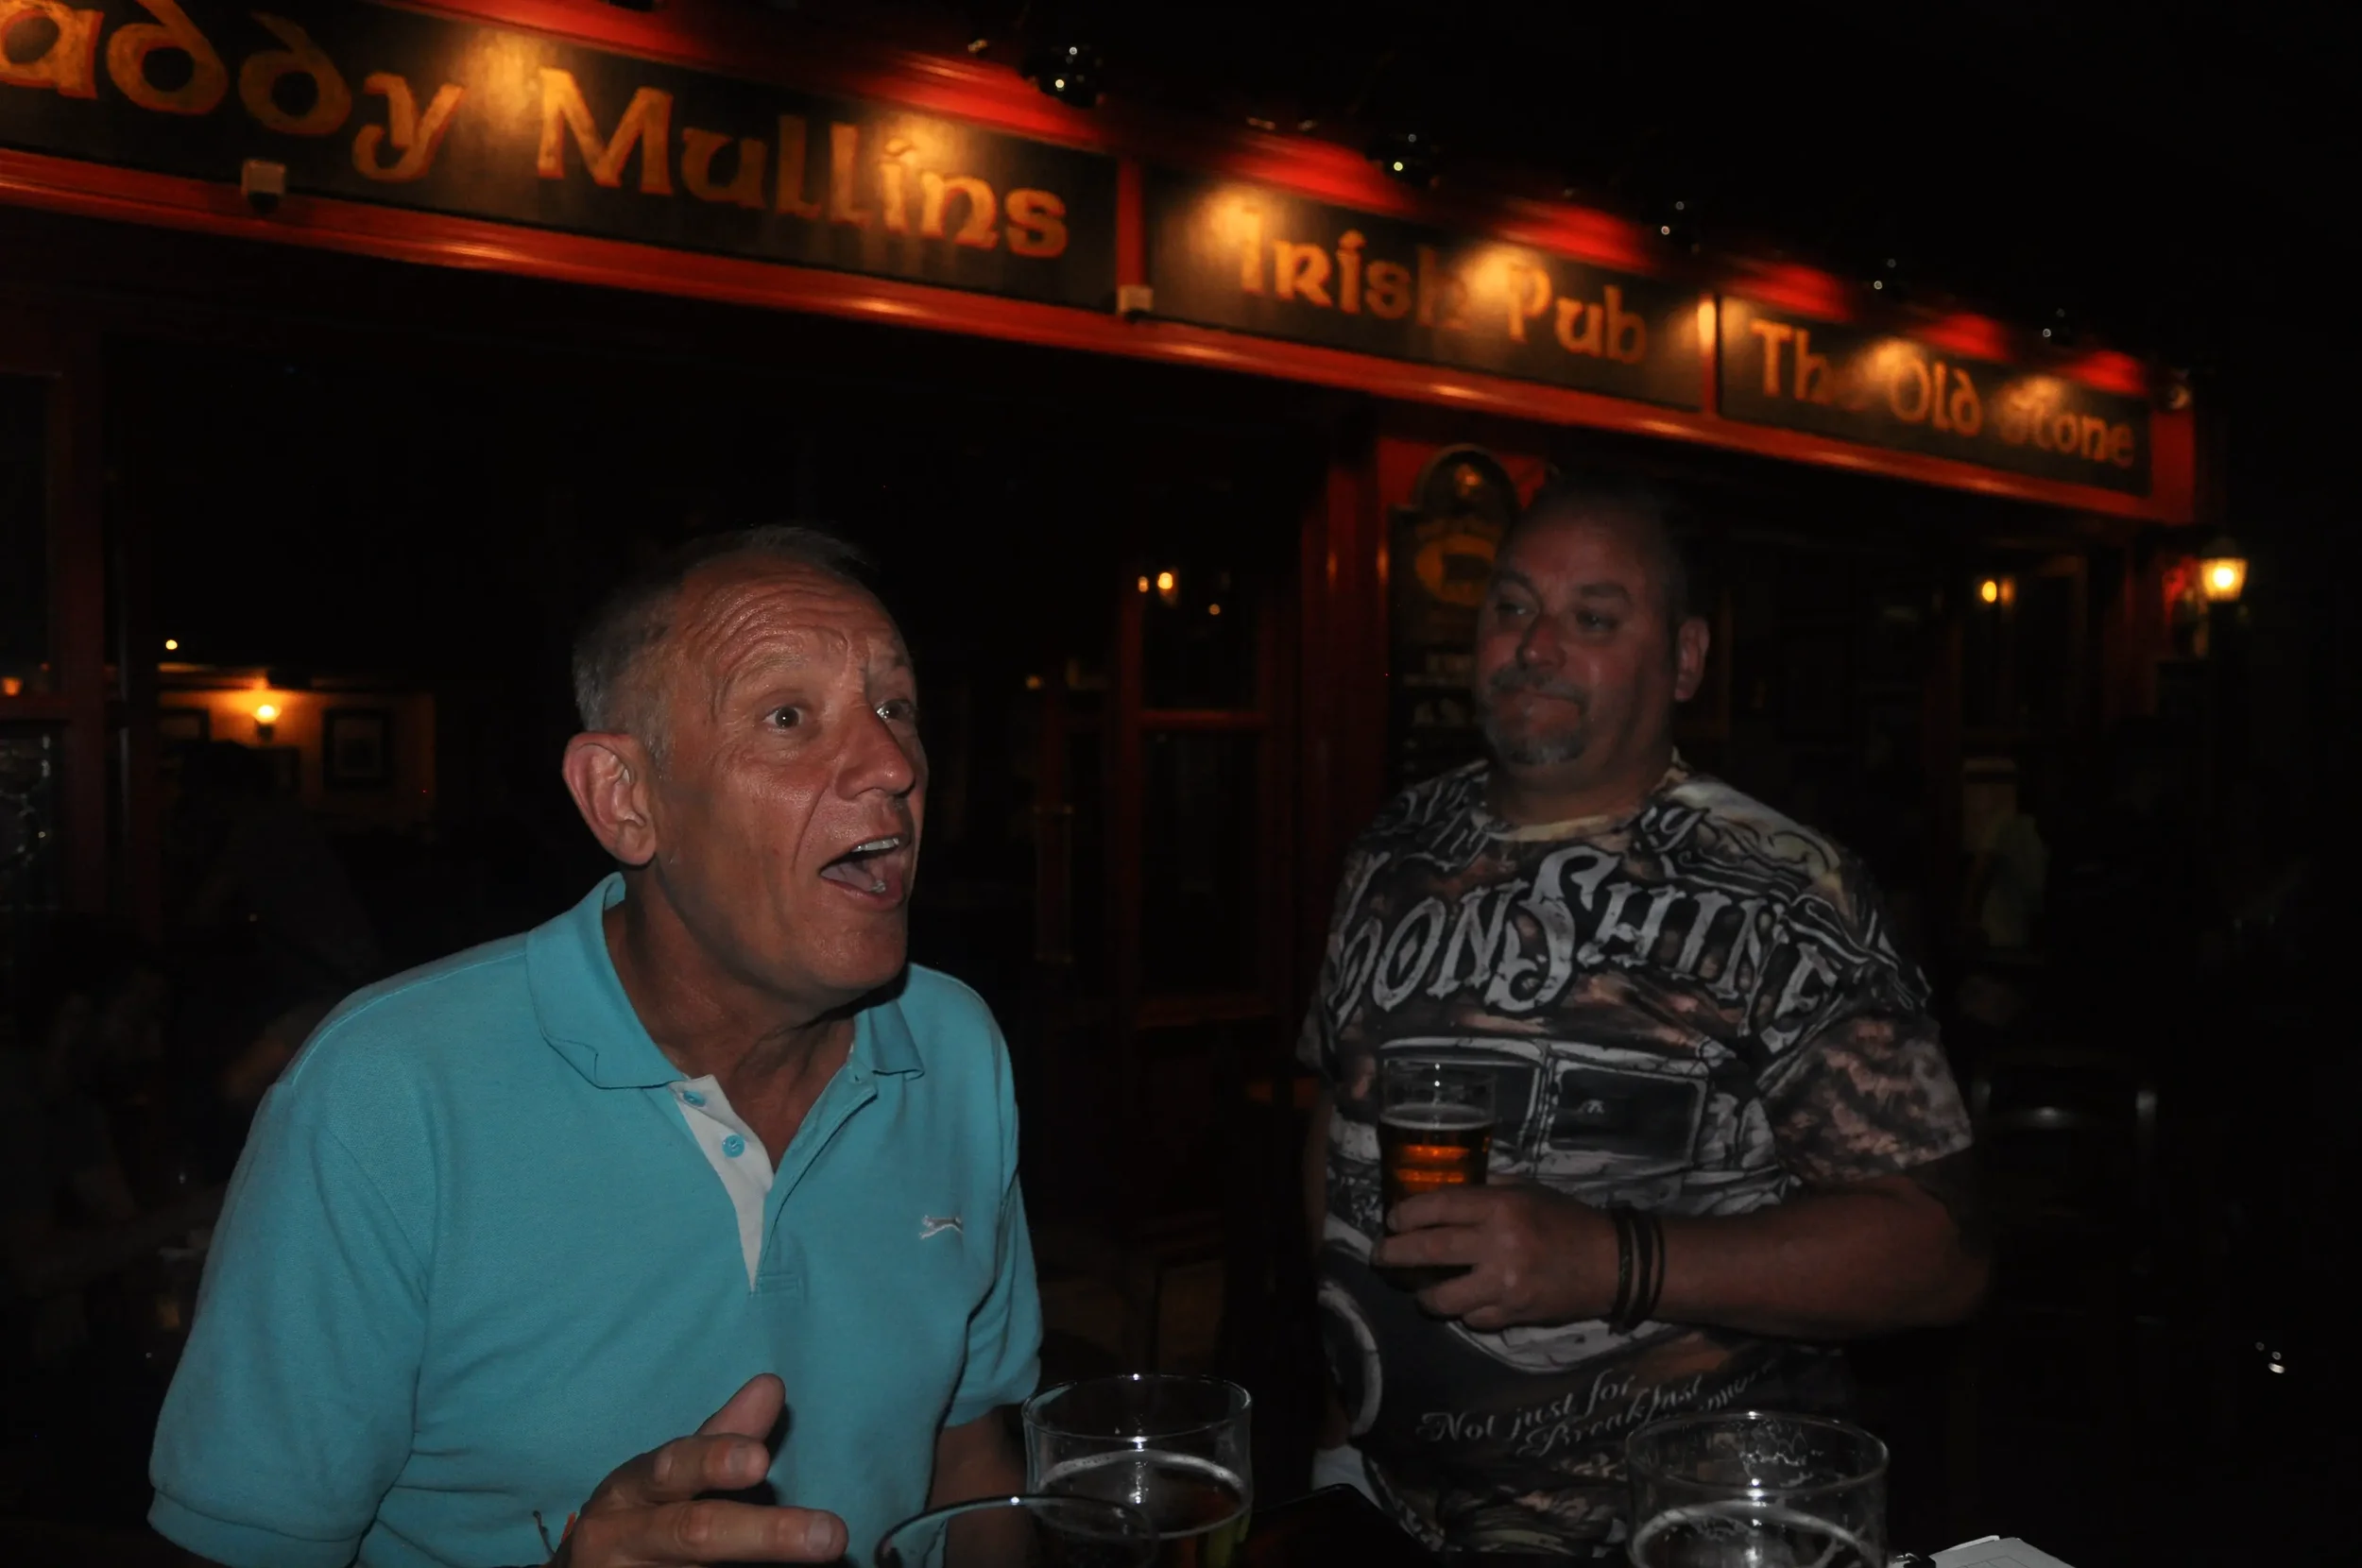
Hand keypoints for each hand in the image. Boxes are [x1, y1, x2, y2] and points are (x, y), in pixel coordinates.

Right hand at [551, 1375, 847, 1566]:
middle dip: (767, 1535)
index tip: (760, 1460)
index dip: (714, 1461)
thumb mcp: (666, 1476)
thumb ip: (720, 1439)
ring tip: (826, 1555)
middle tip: (831, 1536)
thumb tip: (772, 1385)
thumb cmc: (639, 1515)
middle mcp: (622, 1538)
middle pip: (696, 1533)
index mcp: (630, 1490)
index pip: (673, 1469)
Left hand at [1368, 1182, 1619, 1330]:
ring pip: (1442, 1298)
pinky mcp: (1514, 1314)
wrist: (1611, 1263)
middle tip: (1381, 1256)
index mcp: (1500, 1207)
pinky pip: (1472, 1319)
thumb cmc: (1567, 1219)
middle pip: (1428, 1251)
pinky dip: (1464, 1311)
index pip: (1437, 1207)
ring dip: (1424, 1294)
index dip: (1405, 1215)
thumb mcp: (1528, 1190)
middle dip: (1395, 1254)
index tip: (1392, 1220)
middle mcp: (1498, 1245)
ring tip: (1420, 1289)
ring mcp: (1504, 1285)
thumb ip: (1486, 1191)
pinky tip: (1463, 1302)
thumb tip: (1443, 1197)